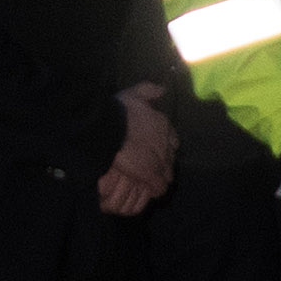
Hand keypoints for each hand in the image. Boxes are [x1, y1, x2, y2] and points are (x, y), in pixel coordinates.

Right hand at [99, 83, 176, 216]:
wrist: (107, 127)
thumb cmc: (118, 110)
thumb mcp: (135, 94)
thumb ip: (150, 91)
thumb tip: (163, 89)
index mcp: (163, 125)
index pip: (172, 140)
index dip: (164, 145)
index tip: (155, 148)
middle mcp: (166, 143)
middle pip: (170, 158)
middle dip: (163, 161)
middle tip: (151, 165)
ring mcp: (159, 160)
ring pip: (167, 173)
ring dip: (159, 176)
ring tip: (150, 180)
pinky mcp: (150, 174)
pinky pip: (158, 187)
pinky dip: (154, 189)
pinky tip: (148, 190)